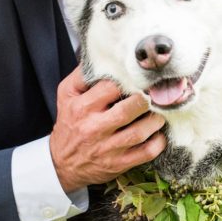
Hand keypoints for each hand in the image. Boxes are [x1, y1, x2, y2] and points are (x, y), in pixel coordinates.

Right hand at [49, 66, 165, 191]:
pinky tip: (159, 134)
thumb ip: (81, 75)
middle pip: (128, 110)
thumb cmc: (69, 123)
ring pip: (139, 132)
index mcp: (82, 108)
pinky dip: (158, 143)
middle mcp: (94, 128)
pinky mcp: (118, 164)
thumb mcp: (66, 96)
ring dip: (155, 121)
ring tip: (159, 113)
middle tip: (154, 95)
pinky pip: (145, 153)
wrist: (62, 162)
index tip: (137, 80)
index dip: (127, 81)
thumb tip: (99, 57)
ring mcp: (108, 148)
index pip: (110, 88)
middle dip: (146, 100)